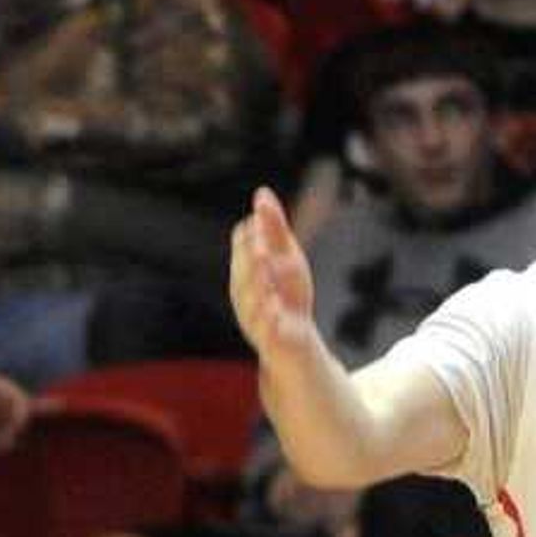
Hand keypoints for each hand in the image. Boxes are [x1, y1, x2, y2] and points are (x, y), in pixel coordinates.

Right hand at [228, 187, 320, 362]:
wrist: (294, 343)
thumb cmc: (288, 295)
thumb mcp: (286, 256)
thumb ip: (274, 226)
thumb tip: (262, 192)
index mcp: (245, 271)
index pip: (241, 248)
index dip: (249, 236)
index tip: (259, 220)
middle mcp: (244, 294)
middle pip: (242, 273)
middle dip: (249, 257)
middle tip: (260, 241)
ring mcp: (254, 317)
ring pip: (249, 301)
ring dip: (256, 283)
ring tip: (265, 265)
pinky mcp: (269, 338)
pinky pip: (266, 329)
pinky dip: (270, 318)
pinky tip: (277, 306)